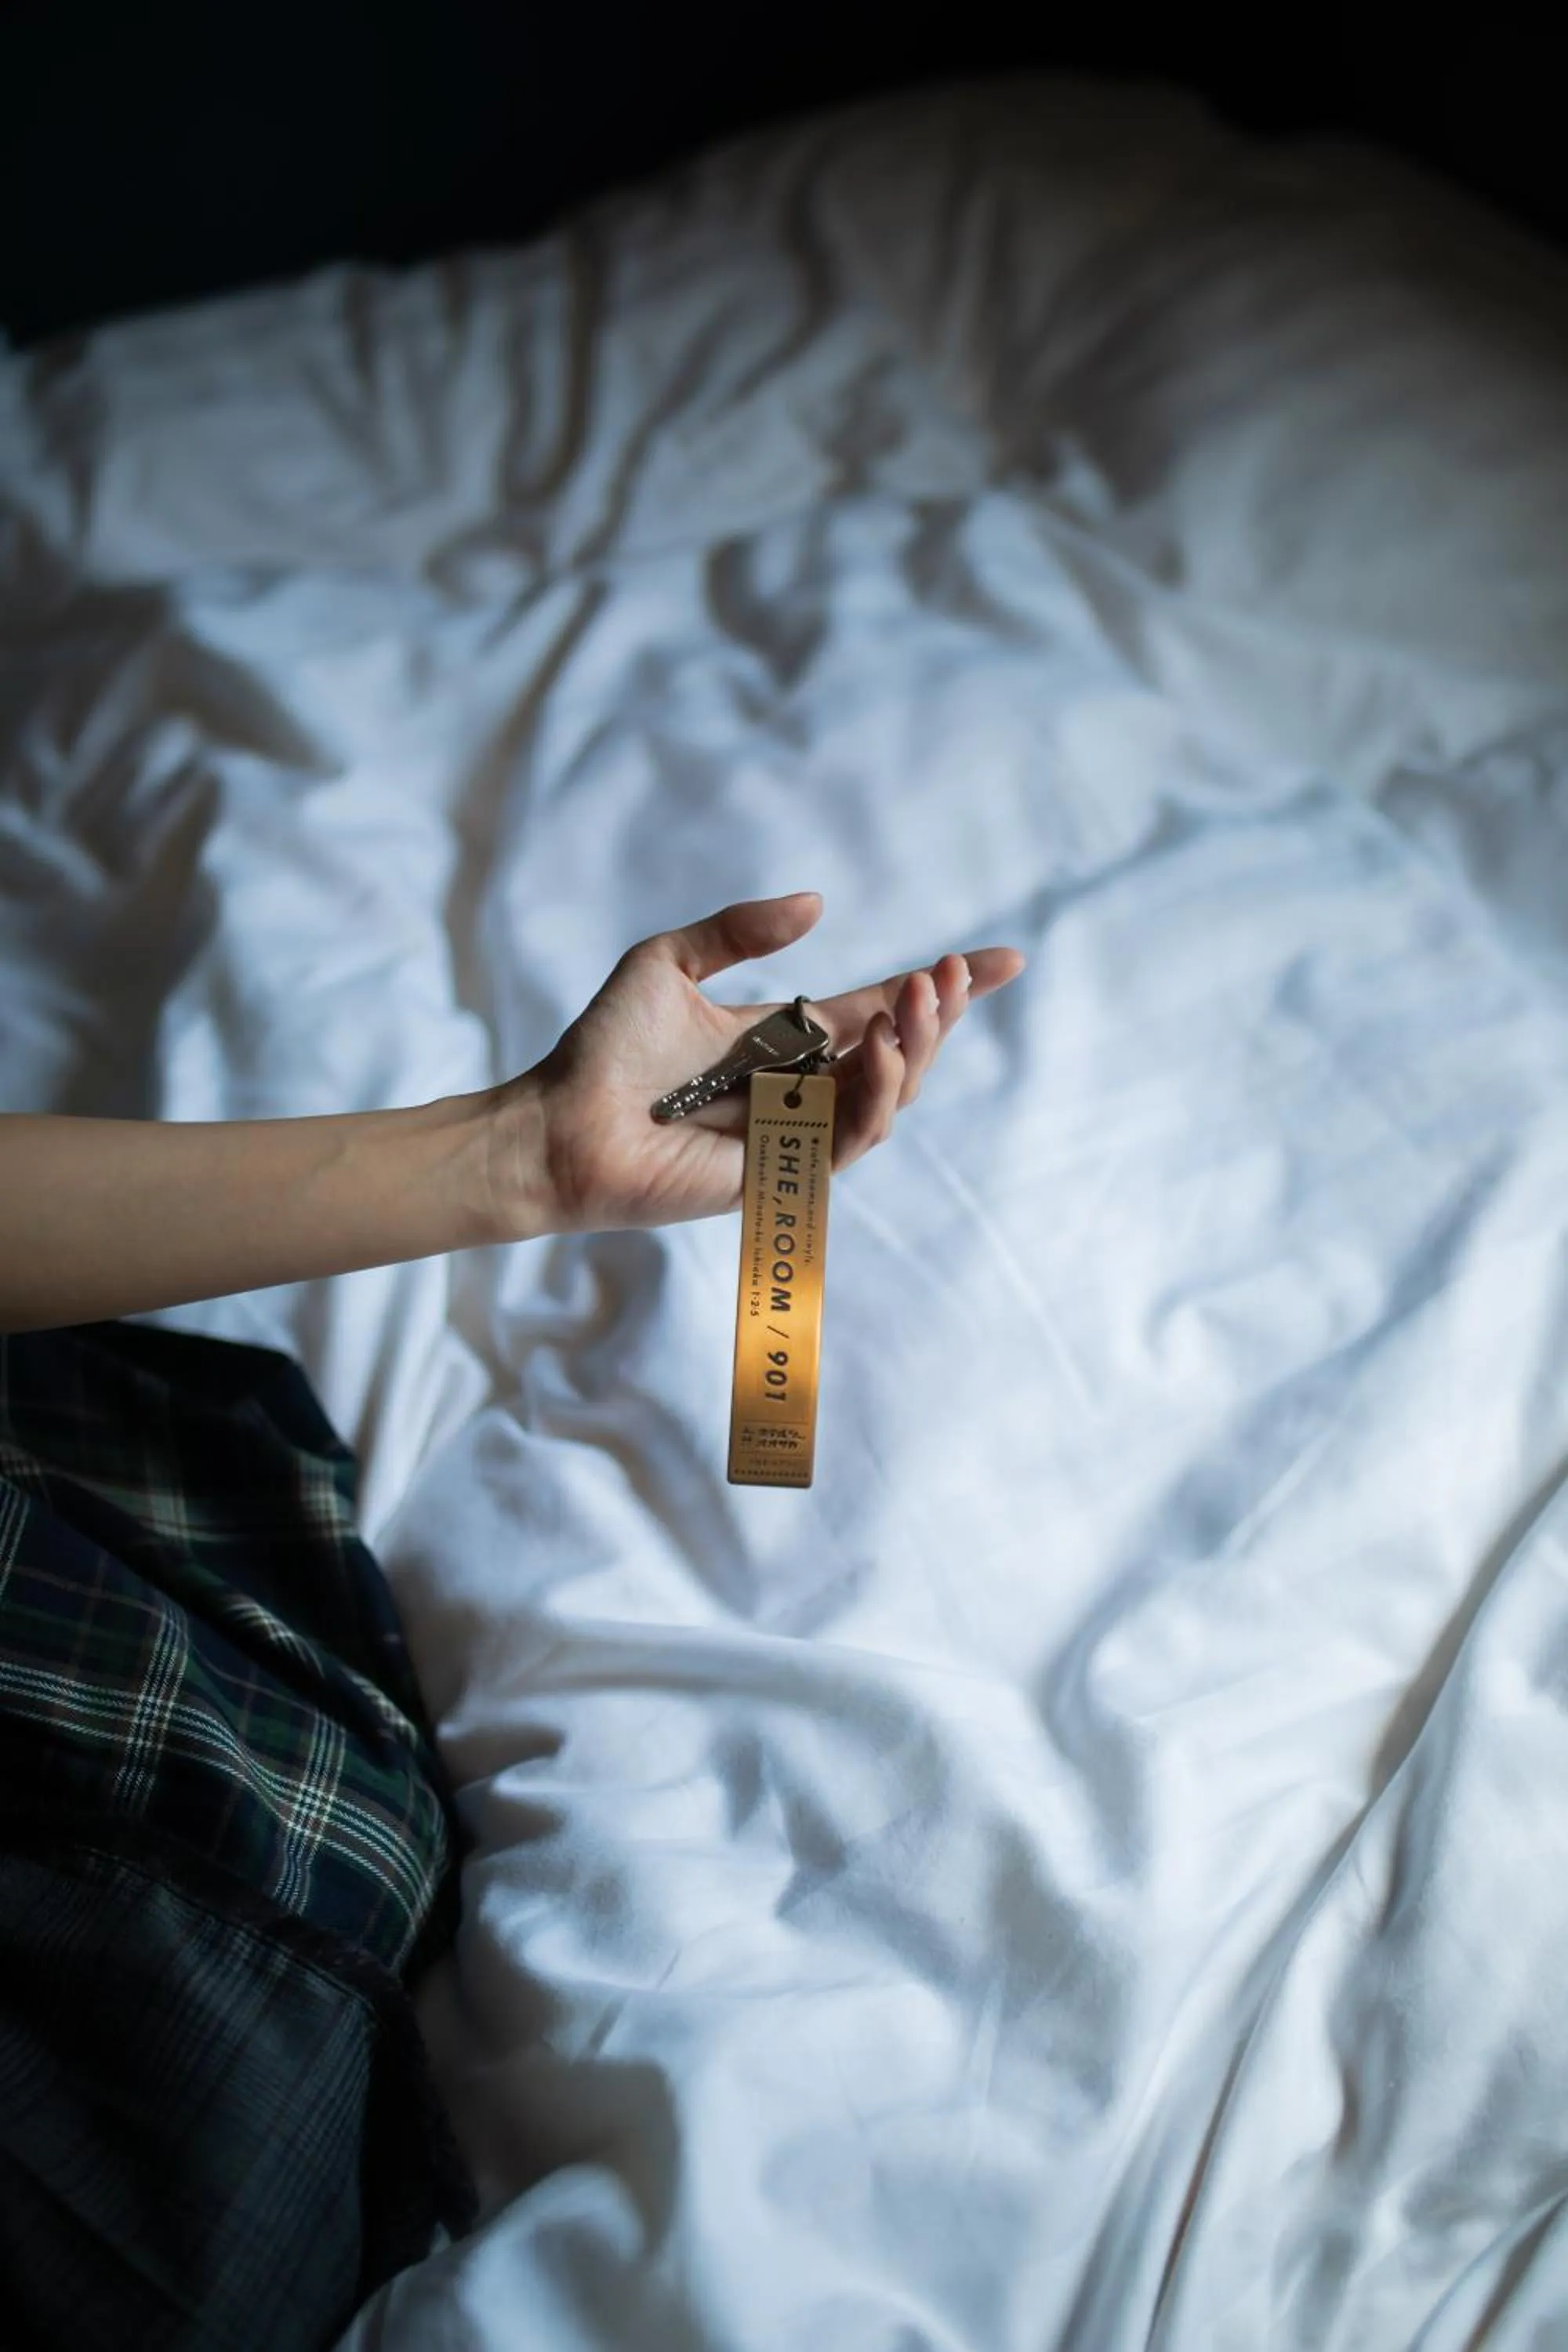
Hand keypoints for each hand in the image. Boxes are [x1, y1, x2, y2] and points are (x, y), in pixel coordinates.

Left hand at [487, 892, 1025, 1238]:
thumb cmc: (602, 1049)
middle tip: (948, 973)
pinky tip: (879, 1048)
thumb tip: (817, 904)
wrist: (561, 1122)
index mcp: (788, 1041)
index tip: (1004, 958)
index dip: (946, 989)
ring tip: (916, 1004)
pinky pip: (851, 1138)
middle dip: (939, 1014)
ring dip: (915, 1048)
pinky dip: (875, 1094)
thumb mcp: (668, 963)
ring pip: (890, 1097)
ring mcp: (797, 1134)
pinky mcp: (783, 1173)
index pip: (885, 1011)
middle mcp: (803, 1088)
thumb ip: (738, 931)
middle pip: (903, 1053)